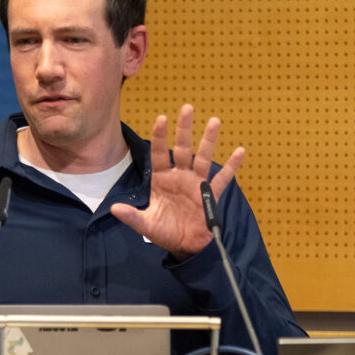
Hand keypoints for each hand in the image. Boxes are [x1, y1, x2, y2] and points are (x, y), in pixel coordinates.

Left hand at [111, 104, 244, 258]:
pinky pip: (222, 179)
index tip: (161, 119)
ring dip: (209, 140)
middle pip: (182, 148)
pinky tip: (240, 151)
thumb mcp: (146, 225)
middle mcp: (180, 176)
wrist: (186, 247)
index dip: (159, 136)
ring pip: (203, 157)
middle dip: (184, 129)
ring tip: (215, 121)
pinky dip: (232, 166)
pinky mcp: (210, 194)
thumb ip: (132, 217)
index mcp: (162, 179)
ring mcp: (196, 183)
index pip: (159, 153)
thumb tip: (114, 209)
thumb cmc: (165, 232)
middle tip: (187, 108)